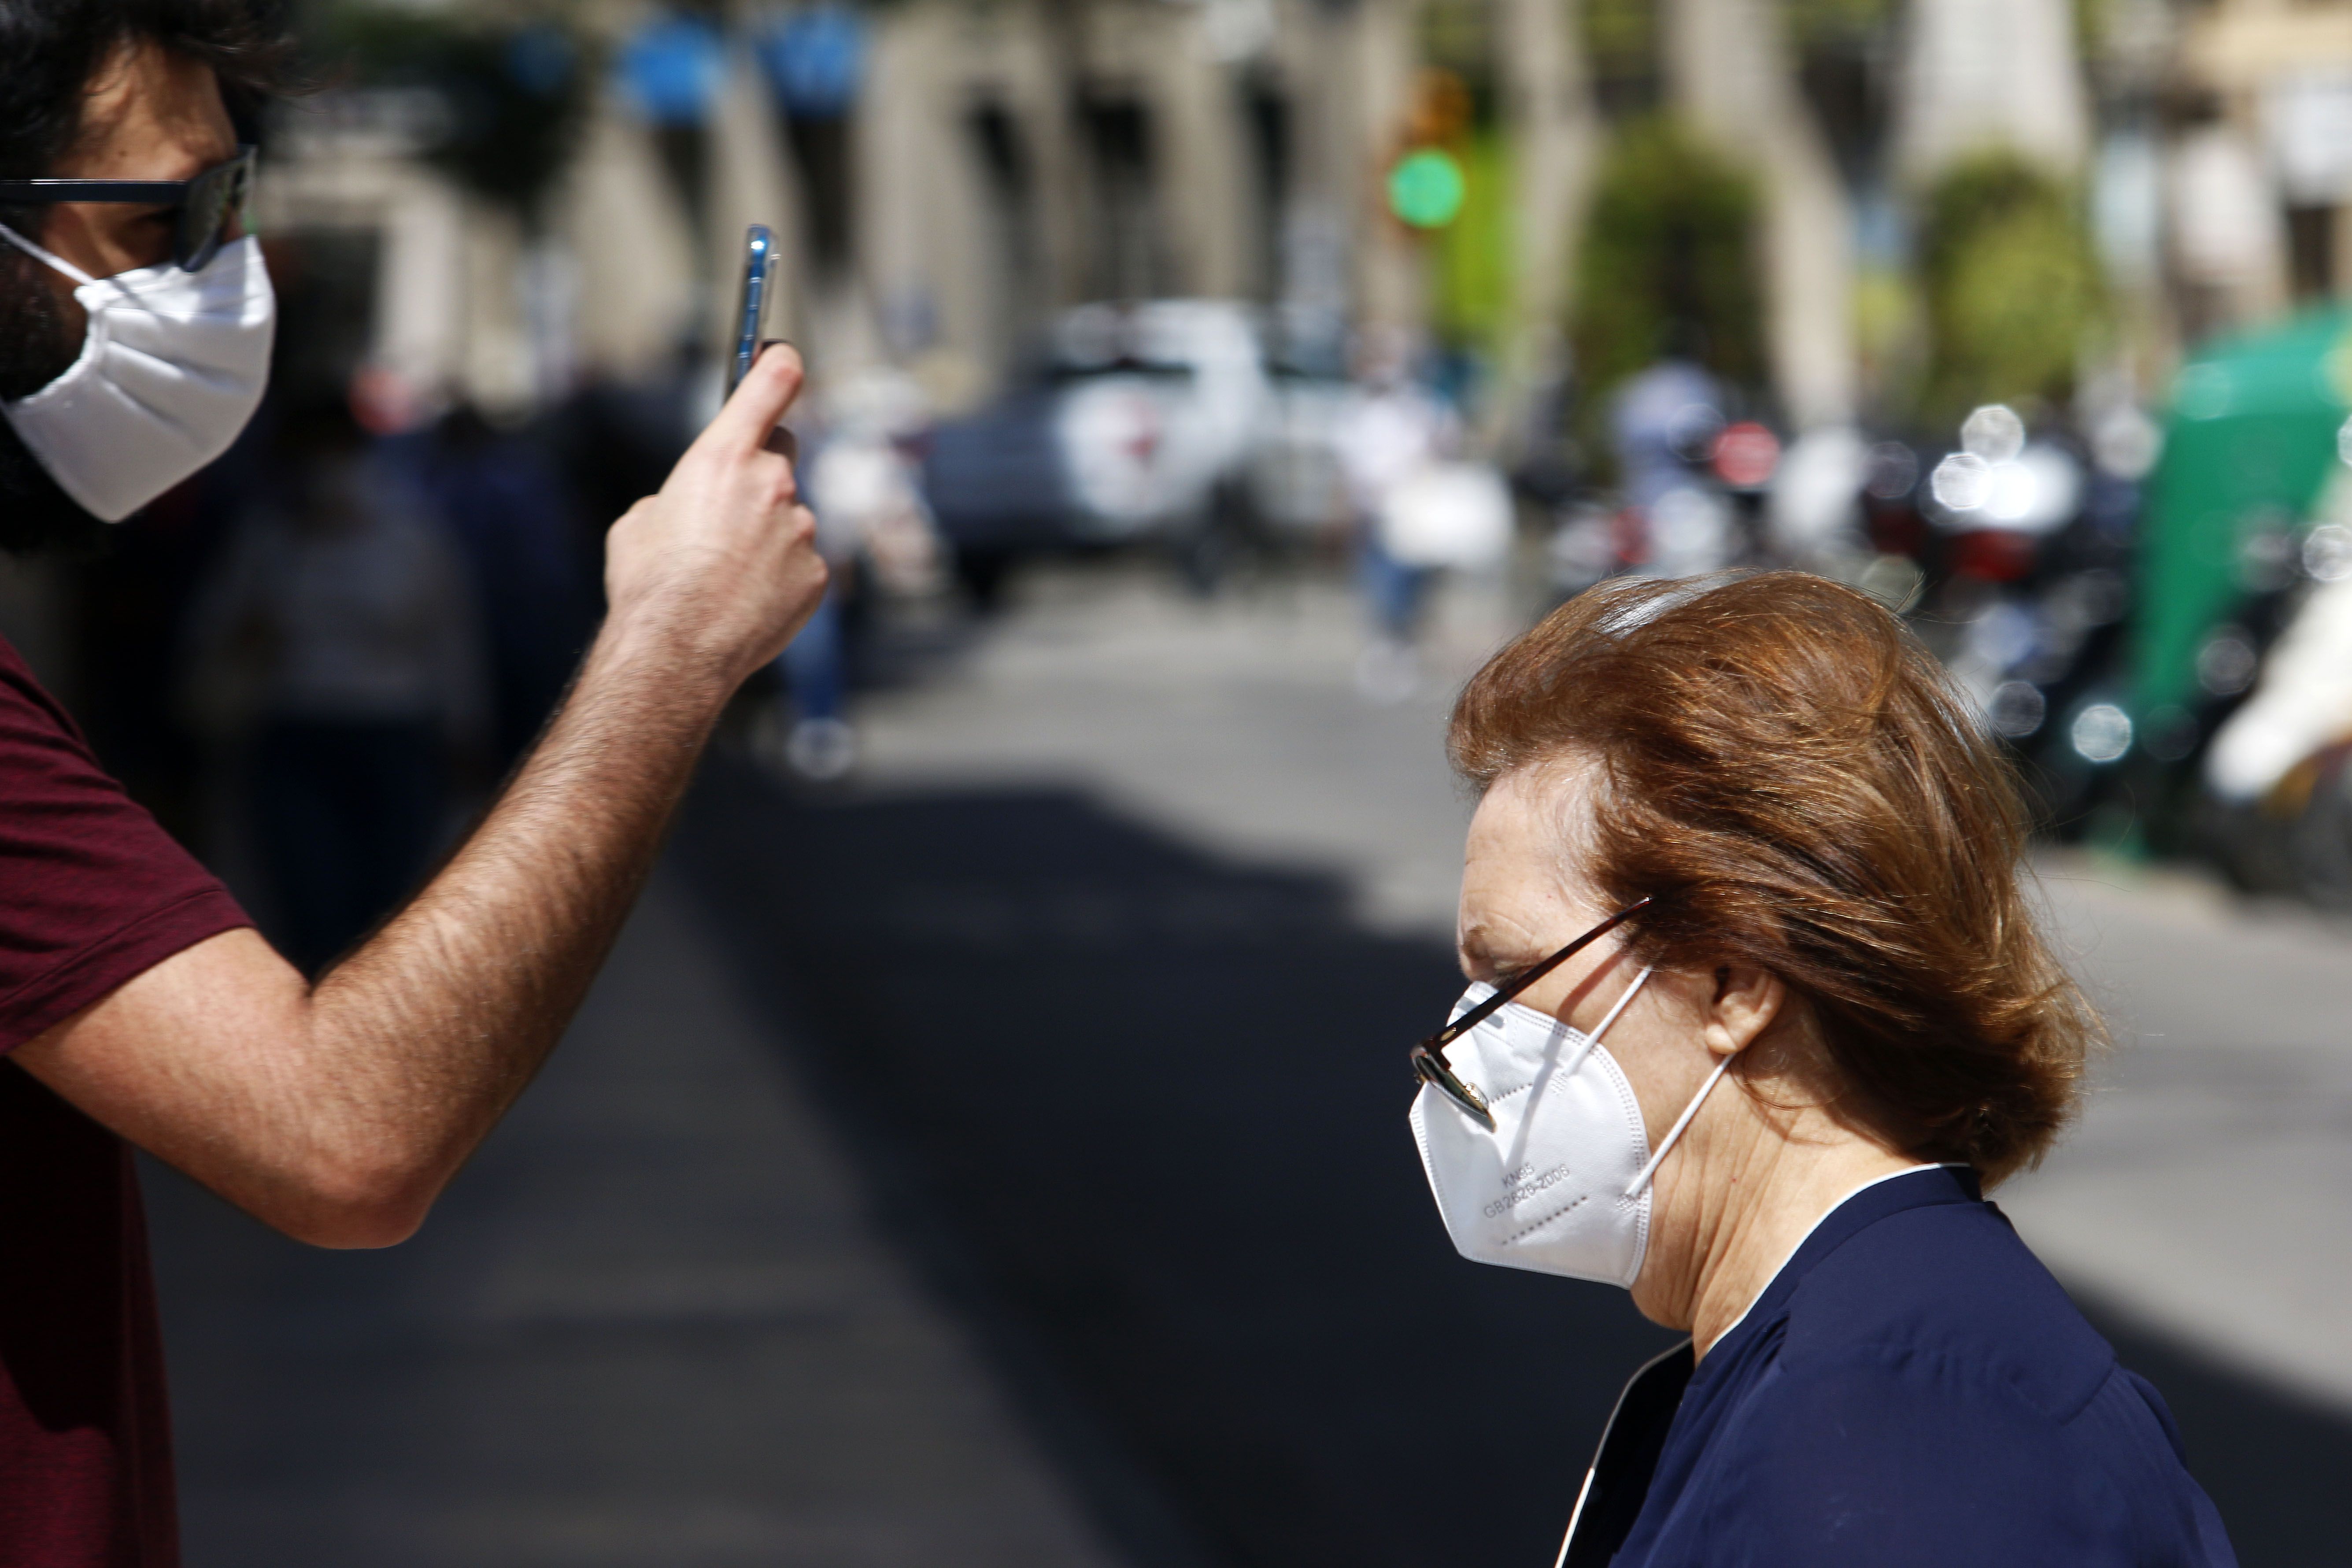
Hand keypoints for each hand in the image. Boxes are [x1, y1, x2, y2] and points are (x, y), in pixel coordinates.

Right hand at [603, 342, 827, 690]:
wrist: (677, 649)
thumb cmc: (650, 583)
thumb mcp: (641, 520)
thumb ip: (679, 495)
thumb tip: (692, 505)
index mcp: (722, 456)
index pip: (771, 383)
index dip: (780, 364)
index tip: (783, 357)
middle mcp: (771, 483)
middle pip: (782, 453)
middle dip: (761, 469)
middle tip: (732, 506)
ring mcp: (800, 528)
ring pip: (789, 516)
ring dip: (767, 534)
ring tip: (728, 574)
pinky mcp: (816, 572)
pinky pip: (800, 562)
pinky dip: (780, 575)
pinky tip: (748, 599)